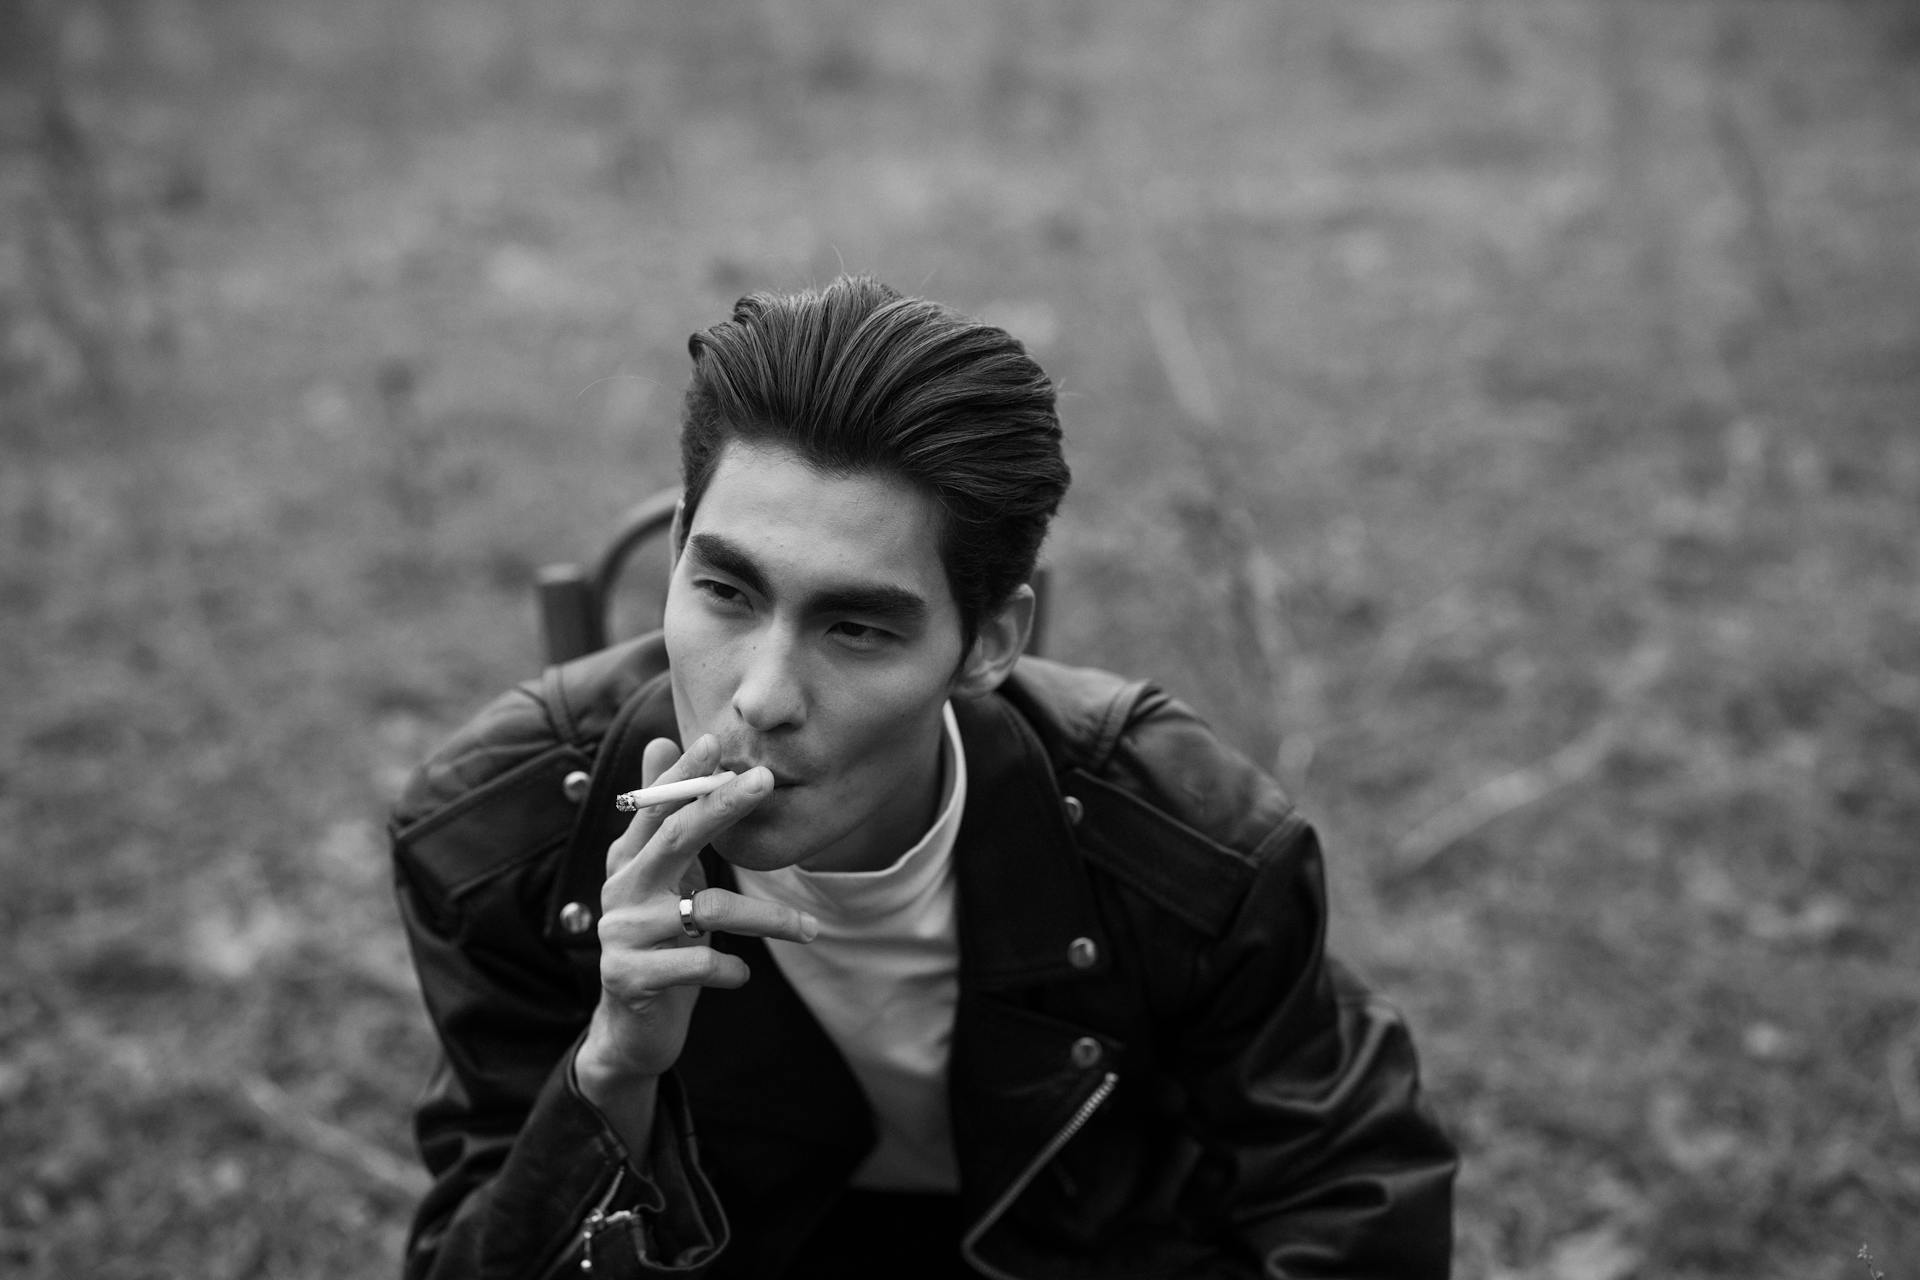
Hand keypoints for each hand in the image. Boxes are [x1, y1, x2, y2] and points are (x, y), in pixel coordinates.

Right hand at [574, 734, 816, 1137]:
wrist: (631, 1029)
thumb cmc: (661, 941)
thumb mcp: (665, 877)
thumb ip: (666, 817)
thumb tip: (659, 740)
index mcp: (629, 859)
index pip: (657, 806)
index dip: (683, 772)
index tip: (717, 739)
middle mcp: (620, 889)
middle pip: (674, 838)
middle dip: (721, 806)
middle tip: (766, 780)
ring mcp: (621, 934)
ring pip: (705, 911)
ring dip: (767, 917)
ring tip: (809, 930)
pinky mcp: (630, 977)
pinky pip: (696, 964)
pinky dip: (729, 969)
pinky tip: (743, 976)